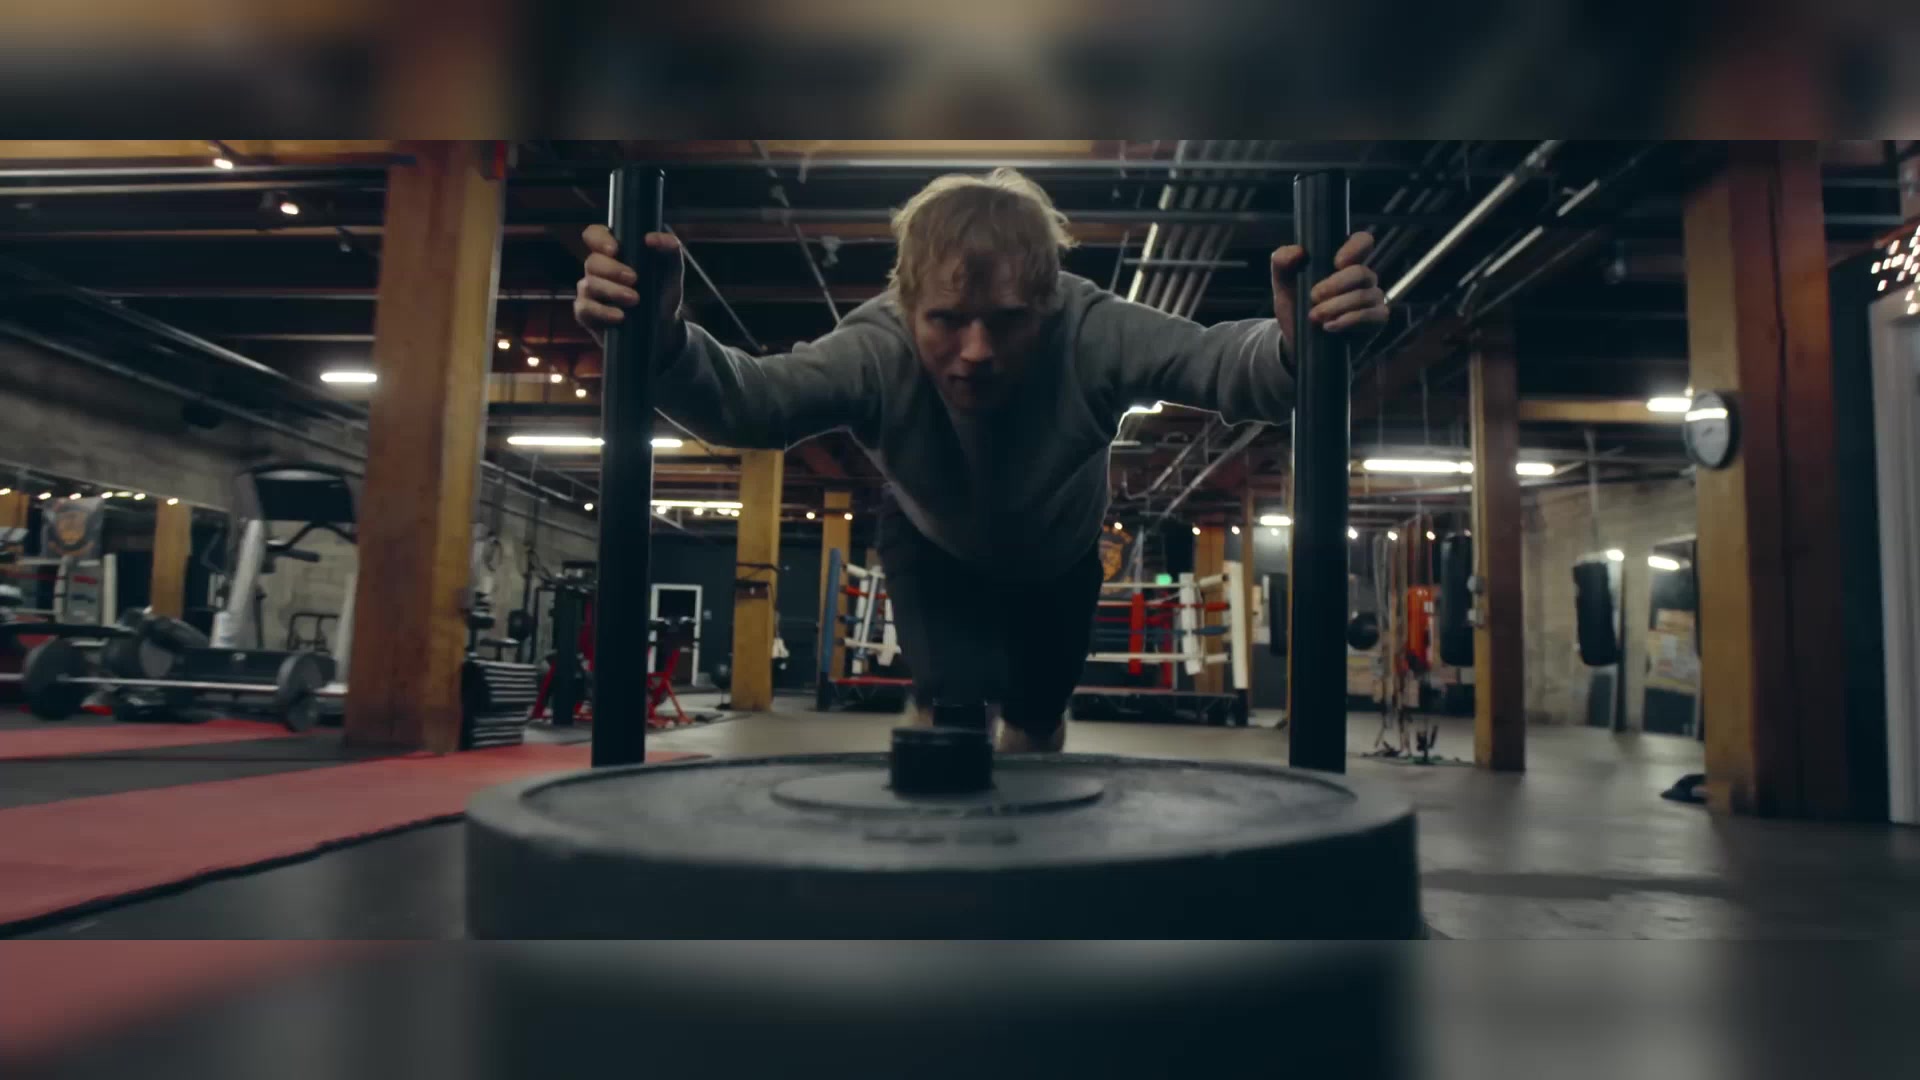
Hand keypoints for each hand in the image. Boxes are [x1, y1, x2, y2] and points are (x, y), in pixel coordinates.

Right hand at [574, 224, 685, 345]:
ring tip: (635, 299)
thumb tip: (651, 238)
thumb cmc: (662, 290)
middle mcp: (597, 269)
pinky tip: (620, 316)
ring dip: (613, 291)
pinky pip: (585, 308)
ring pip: (589, 284)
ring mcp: (589, 291)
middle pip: (592, 261)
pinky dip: (603, 312)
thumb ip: (669, 246)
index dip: (599, 239)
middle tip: (634, 278)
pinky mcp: (587, 313)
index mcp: (612, 252)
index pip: (594, 234)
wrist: (664, 324)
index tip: (615, 249)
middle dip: (613, 269)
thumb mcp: (672, 267)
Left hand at [1269, 231, 1388, 344]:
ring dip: (1336, 307)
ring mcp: (1372, 298)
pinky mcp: (1376, 320)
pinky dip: (1348, 321)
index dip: (1355, 247)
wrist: (1296, 341)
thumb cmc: (1295, 306)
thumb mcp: (1283, 284)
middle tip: (1313, 297)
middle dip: (1335, 285)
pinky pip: (1372, 316)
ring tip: (1315, 317)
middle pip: (1361, 272)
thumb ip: (1282, 262)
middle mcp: (1363, 278)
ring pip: (1365, 296)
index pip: (1362, 241)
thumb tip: (1298, 252)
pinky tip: (1329, 327)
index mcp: (1344, 262)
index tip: (1337, 262)